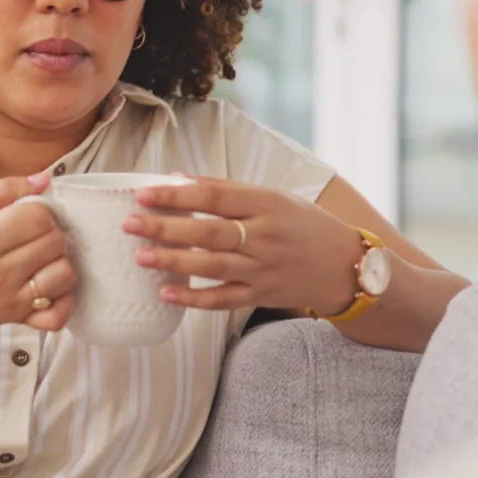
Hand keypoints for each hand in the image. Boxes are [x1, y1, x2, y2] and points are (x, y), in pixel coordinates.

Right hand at [0, 175, 75, 332]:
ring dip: (59, 262)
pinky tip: (50, 286)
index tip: (26, 215)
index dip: (39, 211)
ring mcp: (12, 299)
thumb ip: (3, 188)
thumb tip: (44, 179)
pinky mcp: (20, 318)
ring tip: (42, 258)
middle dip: (51, 232)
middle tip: (33, 236)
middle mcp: (0, 272)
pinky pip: (58, 314)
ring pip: (64, 274)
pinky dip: (63, 300)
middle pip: (55, 242)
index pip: (38, 217)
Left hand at [122, 177, 360, 314]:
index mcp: (266, 203)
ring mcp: (264, 269)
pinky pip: (224, 299)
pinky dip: (195, 299)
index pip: (214, 196)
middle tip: (129, 223)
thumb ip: (226, 189)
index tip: (144, 193)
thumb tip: (177, 178)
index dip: (177, 195)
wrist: (347, 266)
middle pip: (209, 231)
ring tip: (140, 255)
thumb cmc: (304, 224)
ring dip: (174, 261)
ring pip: (213, 266)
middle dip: (166, 227)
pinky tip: (167, 293)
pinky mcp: (263, 295)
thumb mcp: (272, 197)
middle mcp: (265, 236)